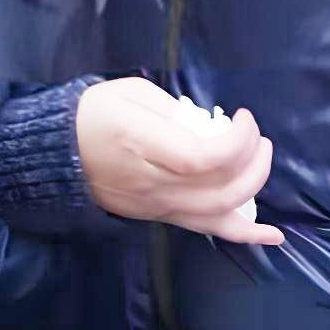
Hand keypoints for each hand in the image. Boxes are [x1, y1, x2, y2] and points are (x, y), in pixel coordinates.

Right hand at [76, 79, 283, 245]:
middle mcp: (153, 184)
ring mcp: (157, 207)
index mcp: (144, 146)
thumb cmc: (93, 114)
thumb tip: (210, 125)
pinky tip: (273, 236)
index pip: (205, 158)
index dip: (237, 141)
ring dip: (253, 188)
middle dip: (253, 161)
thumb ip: (174, 109)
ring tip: (262, 159)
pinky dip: (244, 234)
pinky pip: (205, 229)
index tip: (242, 117)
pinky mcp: (159, 217)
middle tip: (257, 135)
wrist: (56, 155)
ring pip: (217, 215)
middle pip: (219, 189)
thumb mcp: (131, 93)